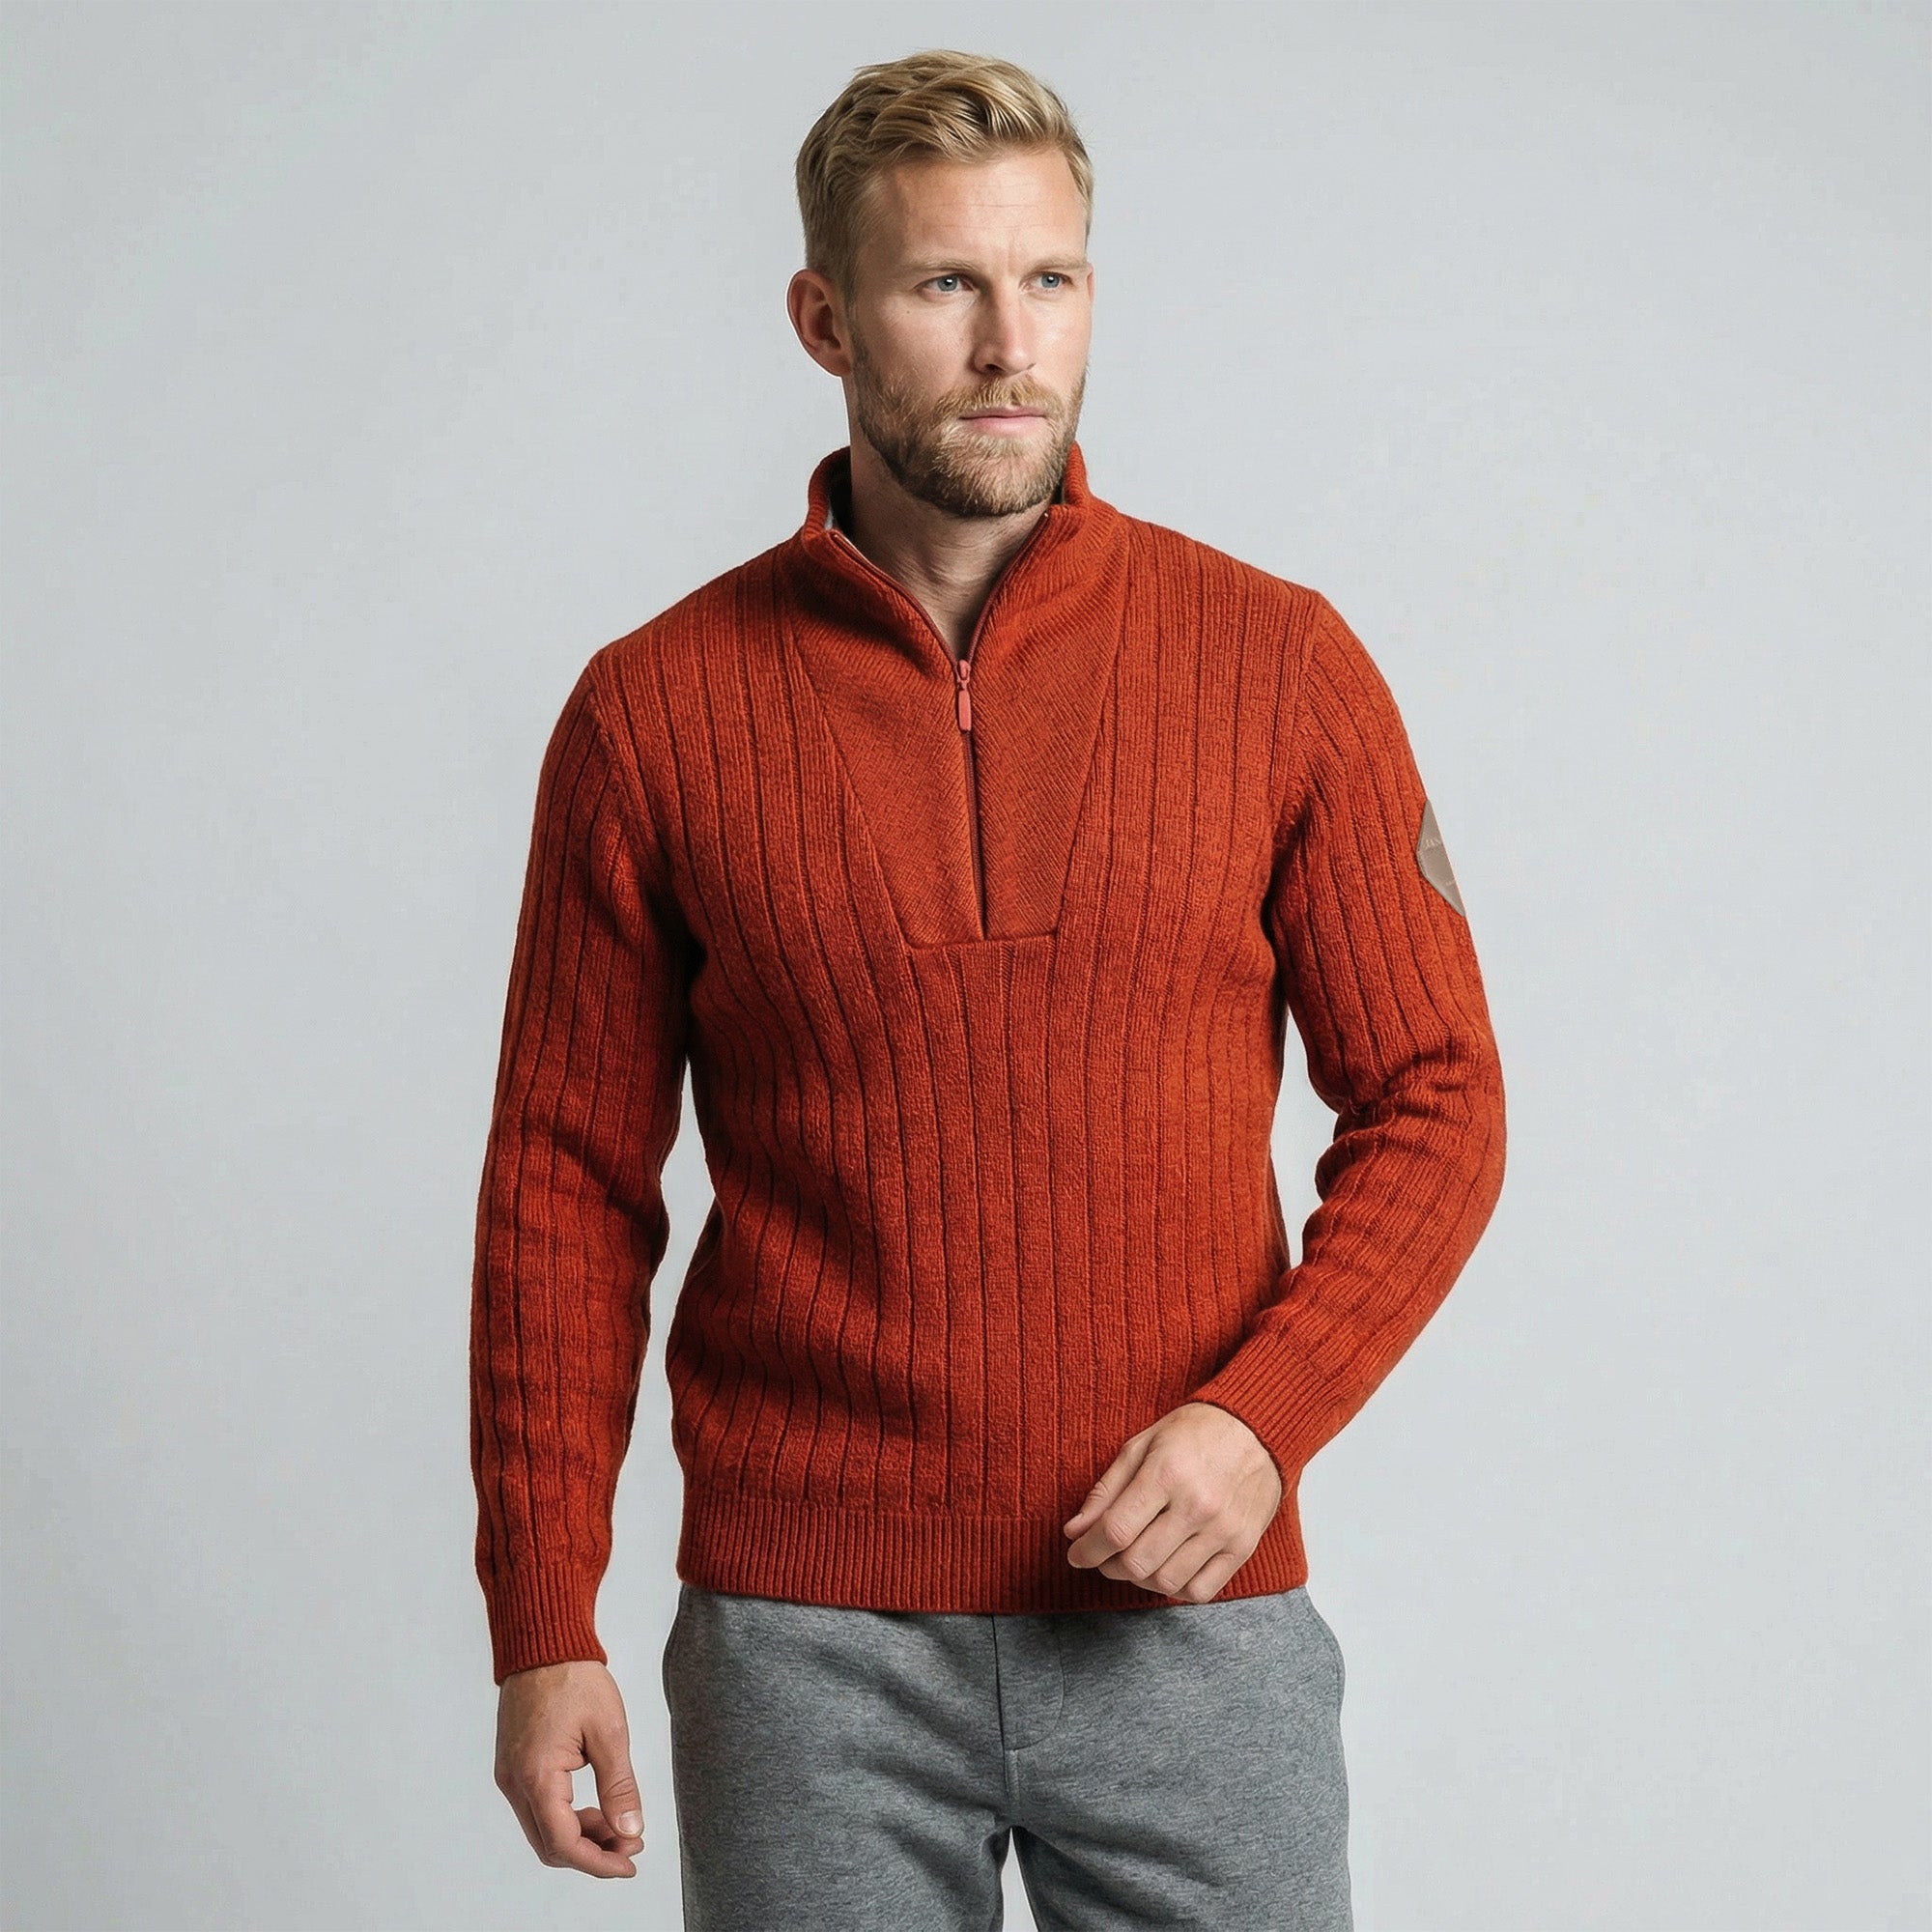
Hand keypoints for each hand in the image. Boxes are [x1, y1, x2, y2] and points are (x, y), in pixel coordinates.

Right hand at [494, 1659, 644, 1877]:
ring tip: (619, 1825)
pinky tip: (594, 1808)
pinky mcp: (512, 1766)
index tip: (630, 1862)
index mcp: (536, 1776)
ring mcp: (509, 1775)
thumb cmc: (574, 1678)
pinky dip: (565, 1817)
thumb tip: (631, 1830)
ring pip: (542, 1829)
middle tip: (631, 1842)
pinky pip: (536, 1809)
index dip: (599, 1862)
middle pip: (549, 1844)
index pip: (564, 1843)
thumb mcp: (608, 1731)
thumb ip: (619, 1786)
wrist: (543, 1642)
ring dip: (579, 1836)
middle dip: (592, 1852)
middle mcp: (514, 1783)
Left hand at [1063, 1401, 1283, 1601]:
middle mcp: (1197, 1505)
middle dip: (1108, 1566)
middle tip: (1104, 1555)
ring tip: (1135, 1559)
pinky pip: (1201, 1591)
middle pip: (1137, 1562)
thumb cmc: (1193, 1432)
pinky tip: (1167, 1567)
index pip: (1115, 1530)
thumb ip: (1106, 1490)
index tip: (1076, 1553)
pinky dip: (1176, 1588)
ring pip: (1166, 1582)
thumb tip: (1074, 1531)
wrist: (1256, 1429)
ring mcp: (1223, 1530)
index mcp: (1166, 1473)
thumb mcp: (1141, 1445)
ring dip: (1140, 1579)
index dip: (1086, 1550)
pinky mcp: (1243, 1547)